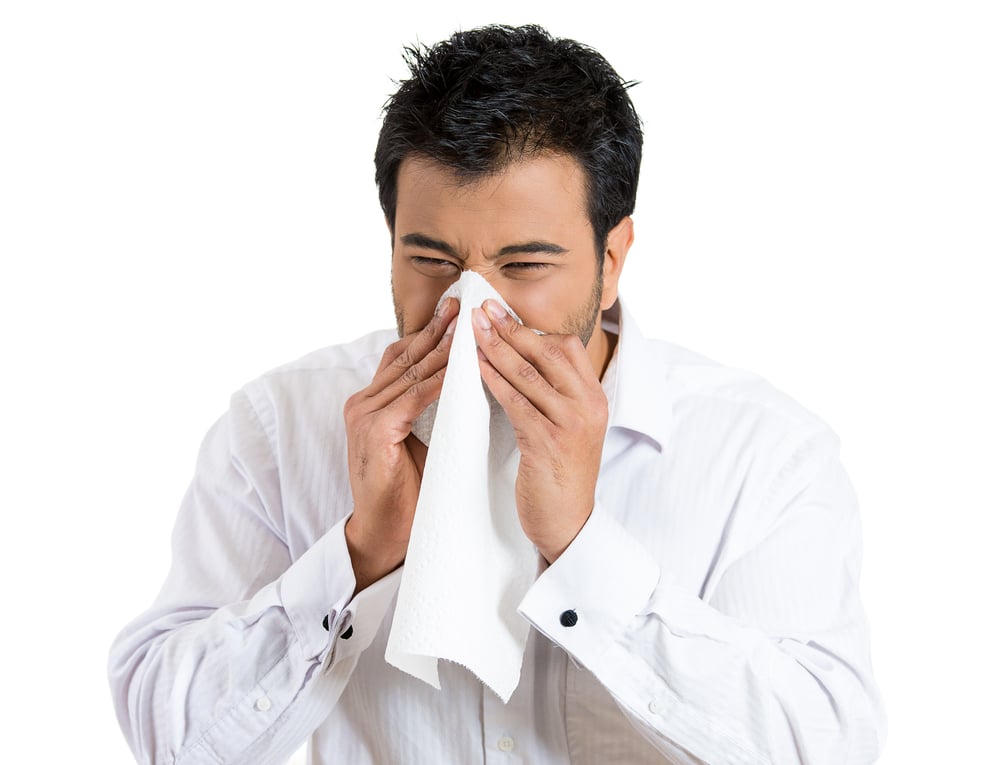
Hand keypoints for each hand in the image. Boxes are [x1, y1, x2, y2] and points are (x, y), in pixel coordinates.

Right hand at [343, 298, 459, 591]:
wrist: (385, 533)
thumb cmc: (408, 489)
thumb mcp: (420, 438)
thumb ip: (429, 408)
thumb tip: (463, 380)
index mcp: (371, 401)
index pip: (402, 356)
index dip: (429, 332)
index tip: (457, 310)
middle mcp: (362, 402)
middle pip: (406, 357)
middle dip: (438, 331)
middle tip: (466, 305)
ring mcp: (364, 416)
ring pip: (411, 374)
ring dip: (442, 351)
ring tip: (469, 329)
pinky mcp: (374, 433)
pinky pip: (412, 399)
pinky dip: (438, 384)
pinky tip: (460, 372)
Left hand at [472, 299, 607, 562]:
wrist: (567, 524)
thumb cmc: (558, 476)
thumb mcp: (566, 428)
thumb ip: (553, 395)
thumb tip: (519, 359)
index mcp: (595, 398)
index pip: (567, 346)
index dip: (532, 328)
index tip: (501, 312)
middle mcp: (589, 405)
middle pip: (547, 352)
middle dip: (510, 328)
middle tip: (481, 308)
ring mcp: (571, 423)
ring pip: (529, 373)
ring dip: (496, 347)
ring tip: (471, 330)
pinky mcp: (548, 443)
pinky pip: (516, 402)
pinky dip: (494, 380)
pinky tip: (475, 368)